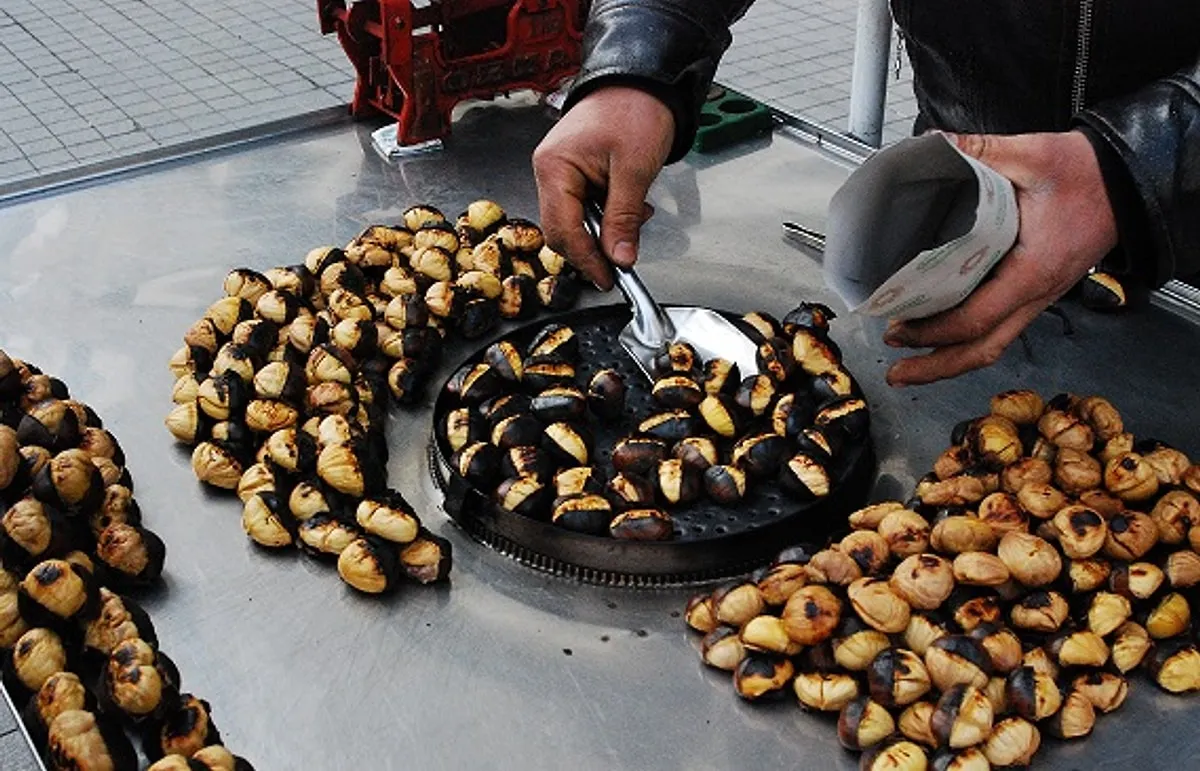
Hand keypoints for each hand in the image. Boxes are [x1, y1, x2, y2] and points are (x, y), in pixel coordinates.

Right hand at [532, 86, 674, 289]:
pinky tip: (630, 206)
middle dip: (595, 247)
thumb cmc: (635, 109)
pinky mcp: (575, 171)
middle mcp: (549, 170)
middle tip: (623, 259)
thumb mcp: (635, 170)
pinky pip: (585, 205)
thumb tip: (619, 258)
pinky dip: (607, 214)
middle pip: (563, 230)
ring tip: (637, 218)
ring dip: (605, 229)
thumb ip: (624, 218)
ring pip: (576, 220)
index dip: (586, 259)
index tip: (609, 278)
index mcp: (554, 167)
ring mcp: (560, 171)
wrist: (643, 78)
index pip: (563, 230)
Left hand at [883, 130, 1118, 385]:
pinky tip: (940, 336)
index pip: (977, 317)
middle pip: (983, 350)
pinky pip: (999, 328)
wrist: (1127, 182)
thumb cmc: (1088, 175)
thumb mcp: (1033, 155)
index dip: (934, 330)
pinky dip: (967, 339)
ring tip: (911, 365)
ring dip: (949, 360)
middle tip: (897, 371)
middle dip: (936, 367)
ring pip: (993, 345)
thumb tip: (934, 146)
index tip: (899, 327)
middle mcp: (1037, 293)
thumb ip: (980, 151)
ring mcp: (1038, 297)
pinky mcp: (1035, 291)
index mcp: (1033, 269)